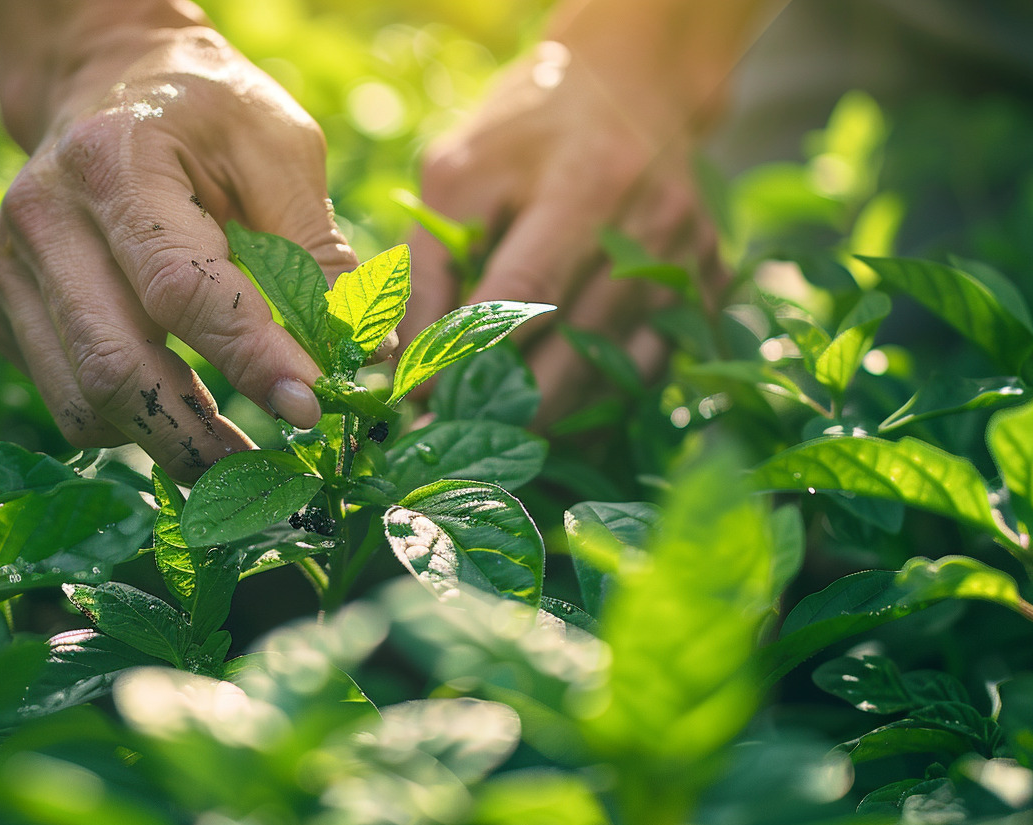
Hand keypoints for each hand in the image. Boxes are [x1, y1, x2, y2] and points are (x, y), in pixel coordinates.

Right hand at [0, 4, 354, 481]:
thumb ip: (317, 253)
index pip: (181, 289)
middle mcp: (42, 214)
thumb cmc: (209, 119)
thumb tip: (365, 356)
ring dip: (162, 441)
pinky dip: (124, 421)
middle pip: (114, 366)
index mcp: (117, 162)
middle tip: (263, 471)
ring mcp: (5, 264)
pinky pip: (62, 397)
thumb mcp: (281, 153)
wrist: (108, 82)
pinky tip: (171, 400)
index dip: (248, 358)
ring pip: (81, 400)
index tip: (311, 406)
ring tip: (225, 447)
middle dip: (197, 437)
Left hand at [404, 39, 724, 423]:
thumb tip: (411, 354)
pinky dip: (603, 407)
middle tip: (456, 437)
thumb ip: (431, 258)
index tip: (422, 398)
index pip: (525, 291)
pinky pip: (652, 369)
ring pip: (619, 371)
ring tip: (499, 444)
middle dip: (511, 404)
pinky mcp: (708, 286)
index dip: (470, 353)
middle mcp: (650, 229)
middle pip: (577, 346)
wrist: (636, 85)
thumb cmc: (529, 130)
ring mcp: (689, 262)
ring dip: (556, 419)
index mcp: (586, 186)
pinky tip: (558, 429)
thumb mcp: (462, 170)